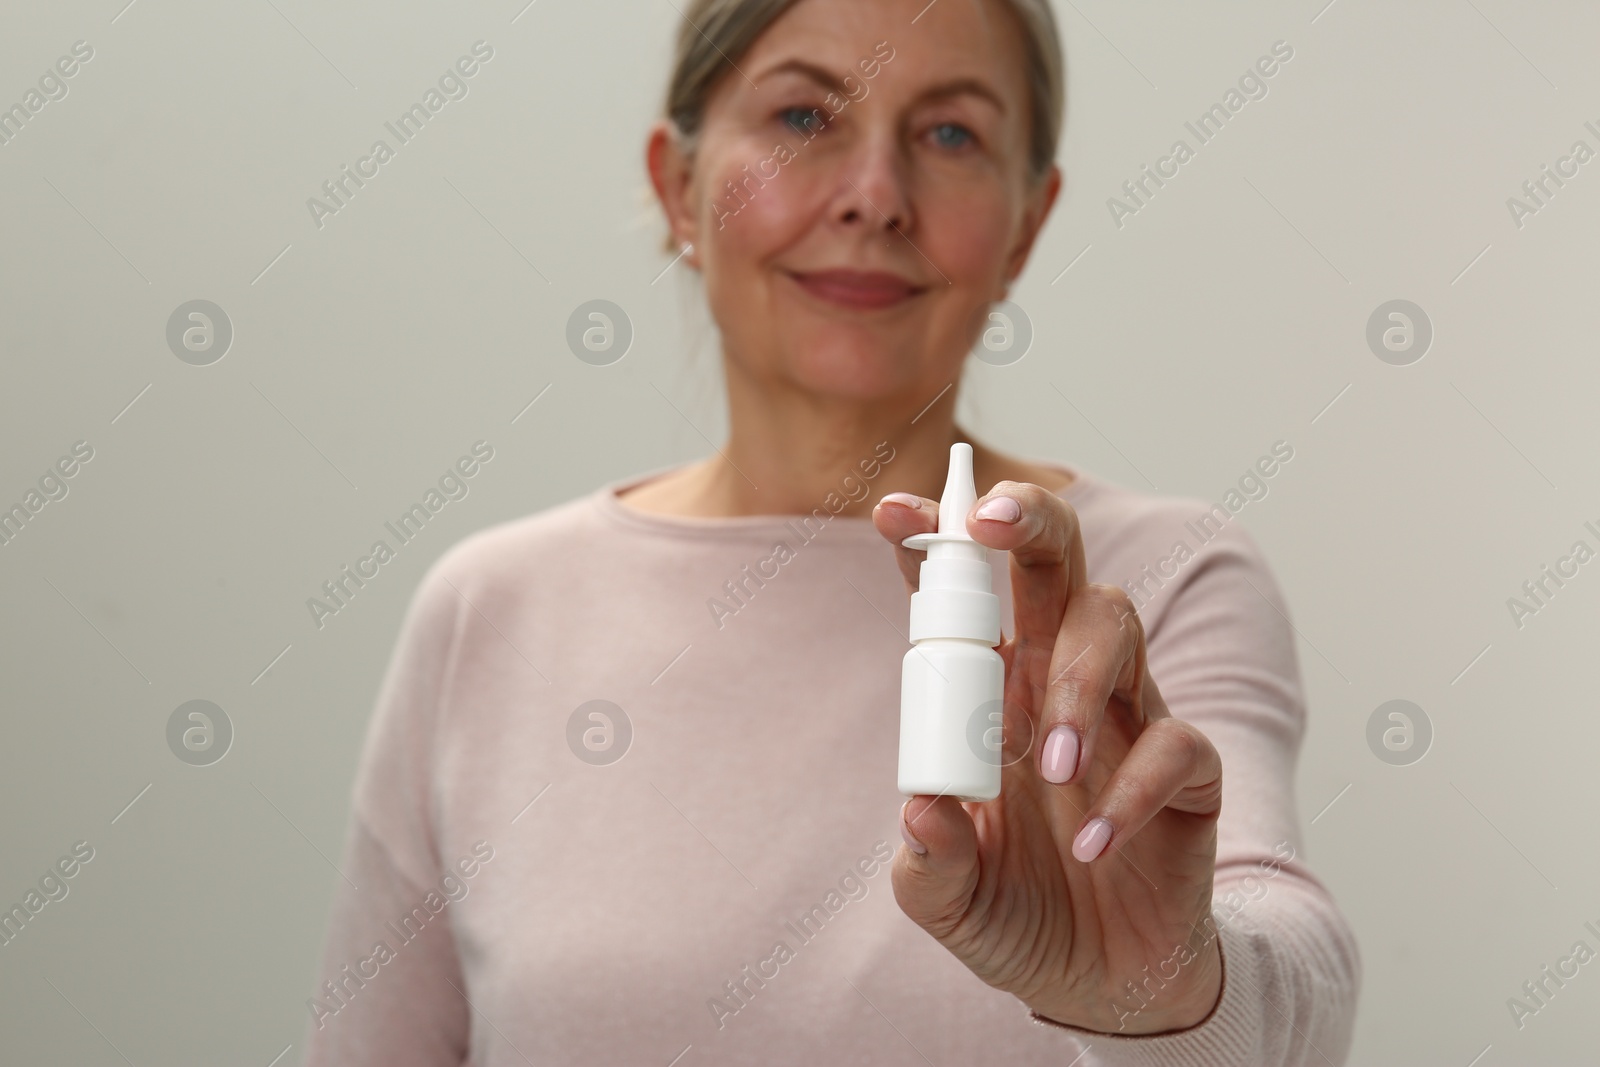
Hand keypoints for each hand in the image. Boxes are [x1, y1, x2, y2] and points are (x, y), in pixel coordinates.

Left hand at [874, 482, 1224, 1033]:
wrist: (1102, 988)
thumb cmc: (1018, 917)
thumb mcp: (949, 902)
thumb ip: (929, 861)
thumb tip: (922, 806)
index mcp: (993, 694)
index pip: (964, 597)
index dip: (933, 545)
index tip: (890, 513)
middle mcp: (1060, 684)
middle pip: (1058, 564)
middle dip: (1028, 522)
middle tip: (990, 524)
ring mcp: (1128, 718)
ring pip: (1117, 627)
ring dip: (1077, 682)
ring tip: (1051, 768)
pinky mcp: (1187, 773)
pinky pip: (1176, 742)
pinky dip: (1132, 787)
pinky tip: (1094, 843)